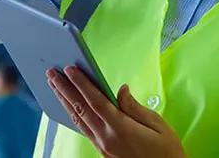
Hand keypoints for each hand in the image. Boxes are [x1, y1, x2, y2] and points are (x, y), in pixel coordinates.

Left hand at [46, 67, 186, 157]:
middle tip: (51, 73)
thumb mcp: (158, 125)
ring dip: (65, 101)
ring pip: (78, 120)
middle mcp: (107, 139)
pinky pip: (83, 129)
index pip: (95, 101)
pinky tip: (69, 106)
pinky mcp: (102, 152)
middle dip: (64, 89)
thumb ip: (135, 107)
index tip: (69, 69)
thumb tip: (121, 90)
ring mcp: (102, 147)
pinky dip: (74, 114)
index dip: (81, 83)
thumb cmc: (167, 152)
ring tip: (54, 86)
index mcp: (121, 129)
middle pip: (80, 109)